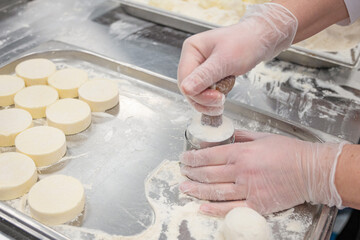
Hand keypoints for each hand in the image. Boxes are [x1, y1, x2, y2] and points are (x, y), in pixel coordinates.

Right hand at [177, 3, 297, 115]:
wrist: (262, 39)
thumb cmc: (246, 43)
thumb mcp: (225, 60)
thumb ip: (204, 76)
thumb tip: (186, 90)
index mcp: (192, 49)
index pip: (184, 79)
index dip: (197, 93)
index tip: (216, 99)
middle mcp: (193, 58)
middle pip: (188, 88)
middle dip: (203, 99)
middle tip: (221, 103)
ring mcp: (200, 67)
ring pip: (196, 93)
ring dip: (208, 102)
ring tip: (222, 103)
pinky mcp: (209, 75)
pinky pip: (205, 92)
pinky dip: (212, 99)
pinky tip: (222, 98)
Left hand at [179, 130, 345, 215]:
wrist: (312, 171)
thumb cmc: (289, 152)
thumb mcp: (262, 137)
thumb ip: (240, 137)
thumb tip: (224, 136)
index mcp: (242, 153)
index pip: (210, 155)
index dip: (194, 158)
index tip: (185, 159)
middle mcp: (242, 171)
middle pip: (208, 174)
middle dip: (191, 173)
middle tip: (182, 173)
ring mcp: (248, 190)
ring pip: (215, 191)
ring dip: (196, 190)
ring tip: (184, 189)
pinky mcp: (257, 205)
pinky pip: (231, 208)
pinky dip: (214, 209)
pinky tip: (202, 207)